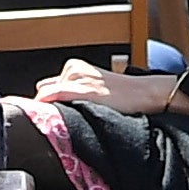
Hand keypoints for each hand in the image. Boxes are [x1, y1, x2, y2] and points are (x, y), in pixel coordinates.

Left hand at [33, 61, 179, 114]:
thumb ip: (75, 93)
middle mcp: (72, 69)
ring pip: (46, 96)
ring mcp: (75, 77)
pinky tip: (46, 116)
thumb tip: (54, 105)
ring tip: (60, 122)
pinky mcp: (79, 88)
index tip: (45, 115)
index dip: (46, 102)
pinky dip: (44, 106)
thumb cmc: (124, 96)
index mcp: (75, 67)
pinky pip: (51, 96)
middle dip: (47, 106)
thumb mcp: (95, 89)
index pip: (50, 86)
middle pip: (45, 92)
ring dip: (48, 109)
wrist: (144, 94)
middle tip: (55, 121)